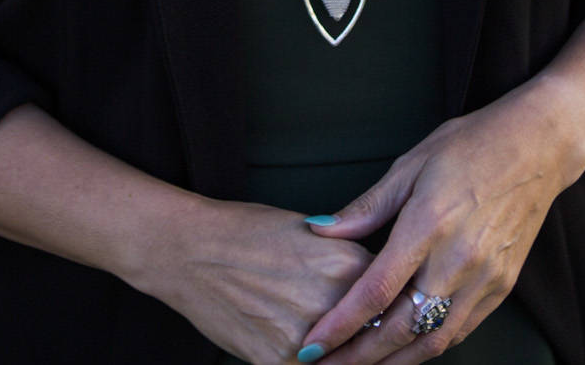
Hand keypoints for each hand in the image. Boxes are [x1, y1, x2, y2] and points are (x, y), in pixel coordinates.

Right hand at [137, 195, 377, 364]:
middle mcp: (332, 302)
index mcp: (346, 262)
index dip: (393, 302)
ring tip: (338, 340)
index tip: (395, 306)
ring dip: (350, 353)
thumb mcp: (310, 232)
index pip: (393, 294)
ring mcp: (305, 339)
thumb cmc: (246, 232)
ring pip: (347, 358)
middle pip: (376, 332)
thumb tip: (376, 279)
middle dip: (375, 332)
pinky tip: (313, 349)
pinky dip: (318, 362)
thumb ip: (346, 259)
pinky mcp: (277, 363)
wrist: (189, 250)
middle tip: (371, 332)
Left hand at [291, 89, 578, 362]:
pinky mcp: (502, 287)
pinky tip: (404, 349)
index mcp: (428, 224)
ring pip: (432, 340)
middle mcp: (458, 259)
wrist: (538, 146)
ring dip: (392, 362)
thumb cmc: (471, 145)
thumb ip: (366, 207)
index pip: (375, 291)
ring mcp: (485, 278)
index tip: (310, 347)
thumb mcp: (411, 164)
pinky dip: (427, 346)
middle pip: (400, 329)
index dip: (339, 326)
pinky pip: (459, 330)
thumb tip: (319, 230)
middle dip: (358, 357)